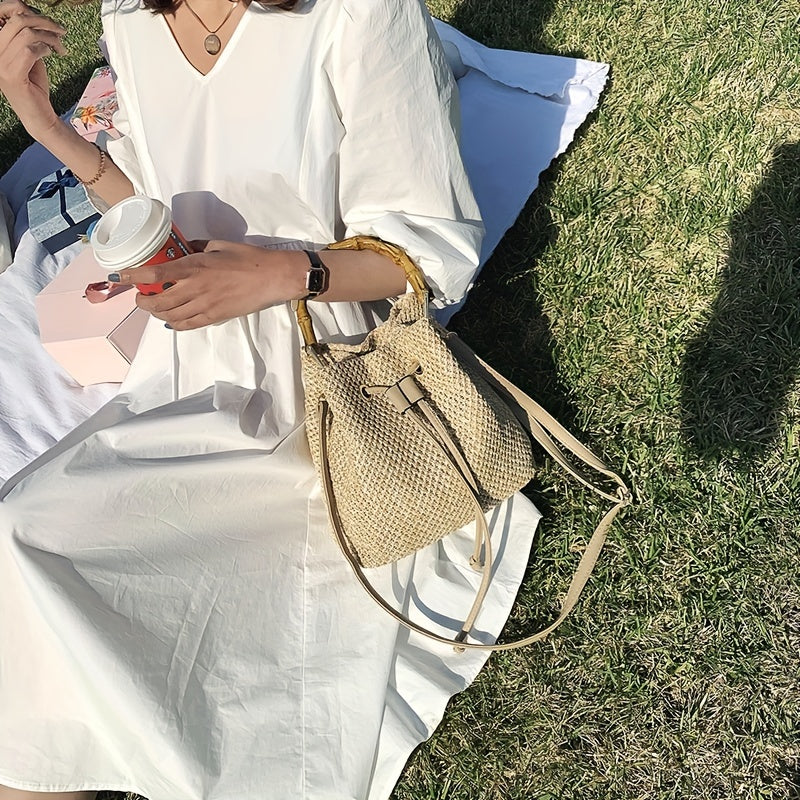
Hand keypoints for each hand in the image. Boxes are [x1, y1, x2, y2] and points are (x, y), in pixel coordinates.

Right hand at [0, 0, 65, 136]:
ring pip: (26, 34)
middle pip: (17, 20)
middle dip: (44, 21)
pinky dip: (45, 49)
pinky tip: (52, 54)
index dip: (22, 8)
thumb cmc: (34, 86)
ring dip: (49, 38)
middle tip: (60, 31)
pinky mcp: (12, 75)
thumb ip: (27, 37)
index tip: (43, 18)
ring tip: (60, 47)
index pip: (0, 11)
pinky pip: (30, 50)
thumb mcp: (28, 55)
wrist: (37, 115)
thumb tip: (35, 16)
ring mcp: (0, 64)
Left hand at [112, 240, 307, 329]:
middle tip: (140, 296)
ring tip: (154, 308)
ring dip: (156, 314)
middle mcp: (195, 288)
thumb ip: (197, 248)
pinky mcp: (214, 316)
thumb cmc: (248, 258)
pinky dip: (174, 324)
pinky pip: (187, 325)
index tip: (122, 276)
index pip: (154, 274)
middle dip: (143, 301)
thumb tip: (184, 249)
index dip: (134, 276)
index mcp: (194, 267)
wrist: (272, 278)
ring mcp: (204, 305)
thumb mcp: (218, 245)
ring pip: (170, 316)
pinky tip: (171, 320)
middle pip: (157, 301)